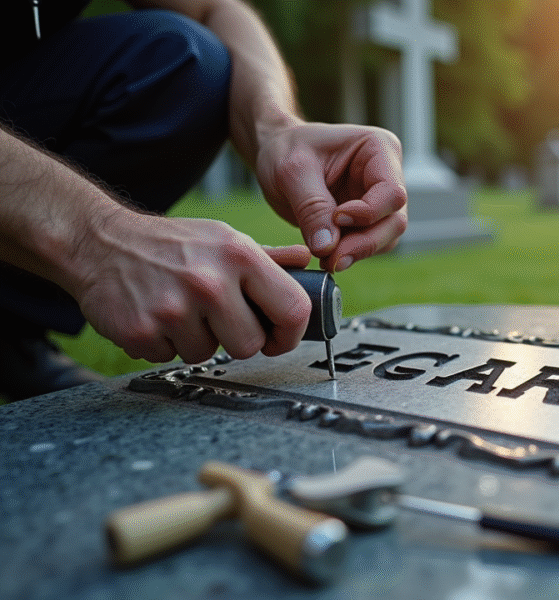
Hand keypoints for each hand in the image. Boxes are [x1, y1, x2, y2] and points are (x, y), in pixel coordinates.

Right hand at [71, 212, 311, 363]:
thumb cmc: (172, 244)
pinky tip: (156, 316)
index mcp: (240, 256)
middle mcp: (210, 281)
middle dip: (237, 340)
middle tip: (218, 320)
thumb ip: (269, 258)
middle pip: (250, 345)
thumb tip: (307, 261)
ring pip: (208, 355)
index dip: (290, 334)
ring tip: (181, 310)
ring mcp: (174, 308)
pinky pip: (171, 357)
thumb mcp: (224, 239)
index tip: (278, 338)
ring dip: (197, 341)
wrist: (100, 242)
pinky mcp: (142, 331)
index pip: (292, 309)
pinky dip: (166, 344)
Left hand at [255, 121, 407, 271]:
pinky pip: (369, 245)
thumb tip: (328, 248)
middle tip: (332, 258)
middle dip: (365, 242)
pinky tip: (326, 254)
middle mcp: (388, 174)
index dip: (369, 213)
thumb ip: (312, 207)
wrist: (273, 156)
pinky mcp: (367, 221)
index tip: (337, 219)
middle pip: (395, 221)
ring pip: (386, 239)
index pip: (391, 192)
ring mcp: (380, 200)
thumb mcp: (292, 172)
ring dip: (357, 252)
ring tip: (325, 258)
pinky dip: (350, 254)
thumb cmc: (284, 150)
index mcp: (379, 148)